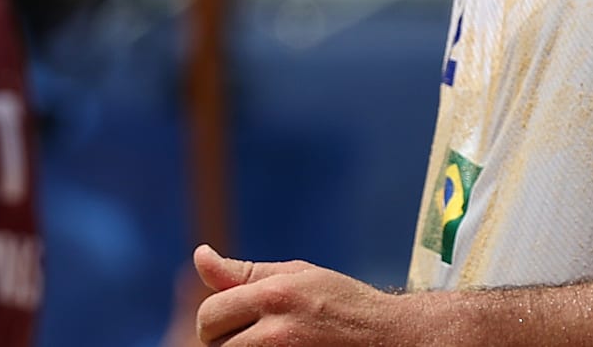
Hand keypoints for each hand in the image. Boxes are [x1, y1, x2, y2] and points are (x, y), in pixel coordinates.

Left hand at [193, 246, 428, 346]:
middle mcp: (278, 332)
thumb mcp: (298, 275)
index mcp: (275, 296)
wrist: (392, 339)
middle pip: (216, 346)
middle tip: (255, 336)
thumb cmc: (342, 303)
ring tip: (272, 344)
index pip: (210, 314)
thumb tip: (200, 254)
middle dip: (225, 341)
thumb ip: (244, 273)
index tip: (233, 320)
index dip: (215, 319)